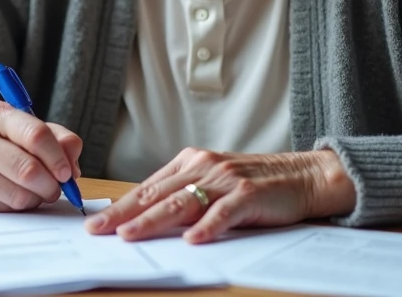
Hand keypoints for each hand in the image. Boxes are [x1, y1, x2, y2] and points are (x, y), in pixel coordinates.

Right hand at [0, 101, 81, 211]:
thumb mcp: (26, 129)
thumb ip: (57, 139)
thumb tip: (73, 164)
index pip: (36, 135)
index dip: (58, 158)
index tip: (68, 172)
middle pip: (28, 170)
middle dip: (51, 185)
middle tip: (57, 188)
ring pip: (18, 195)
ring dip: (36, 198)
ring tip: (36, 191)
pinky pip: (4, 208)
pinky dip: (18, 206)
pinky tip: (14, 195)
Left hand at [85, 148, 355, 243]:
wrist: (304, 176)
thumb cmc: (257, 184)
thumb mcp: (215, 183)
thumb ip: (186, 195)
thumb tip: (147, 217)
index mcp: (192, 162)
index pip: (148, 186)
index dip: (121, 204)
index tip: (97, 220)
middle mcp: (204, 166)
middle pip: (157, 194)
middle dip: (124, 214)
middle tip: (98, 230)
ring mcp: (226, 179)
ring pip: (181, 203)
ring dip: (153, 220)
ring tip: (130, 234)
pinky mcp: (249, 195)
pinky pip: (223, 213)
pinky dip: (207, 226)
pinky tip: (192, 239)